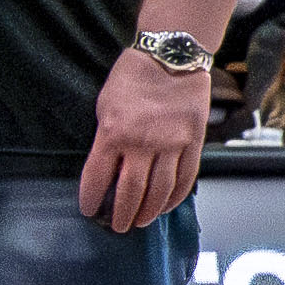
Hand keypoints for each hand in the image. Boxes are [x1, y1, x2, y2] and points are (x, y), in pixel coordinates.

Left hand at [84, 43, 212, 237]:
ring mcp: (171, 144)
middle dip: (122, 213)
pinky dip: (175, 197)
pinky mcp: (194, 143)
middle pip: (131, 191)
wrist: (171, 58)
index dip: (92, 198)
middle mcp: (142, 143)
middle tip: (117, 226)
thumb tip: (106, 168)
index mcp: (113, 133)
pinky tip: (165, 206)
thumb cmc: (132, 78)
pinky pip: (185, 178)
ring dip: (149, 211)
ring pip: (160, 190)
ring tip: (140, 222)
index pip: (97, 177)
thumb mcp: (104, 106)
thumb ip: (105, 138)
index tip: (90, 210)